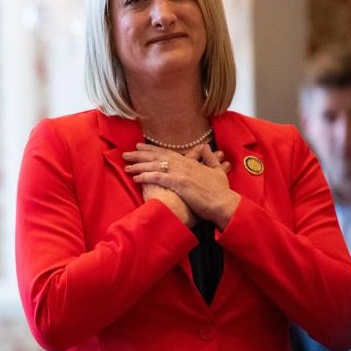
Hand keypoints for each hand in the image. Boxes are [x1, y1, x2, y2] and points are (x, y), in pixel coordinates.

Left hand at [123, 143, 240, 228]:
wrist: (224, 203)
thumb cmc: (220, 191)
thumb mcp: (218, 171)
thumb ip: (210, 159)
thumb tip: (206, 147)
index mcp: (190, 162)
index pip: (167, 153)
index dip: (152, 149)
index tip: (140, 147)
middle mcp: (183, 165)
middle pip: (158, 157)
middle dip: (141, 154)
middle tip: (127, 153)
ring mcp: (181, 173)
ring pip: (155, 166)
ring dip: (139, 166)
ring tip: (126, 166)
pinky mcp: (179, 183)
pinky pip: (158, 178)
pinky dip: (146, 176)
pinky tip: (136, 177)